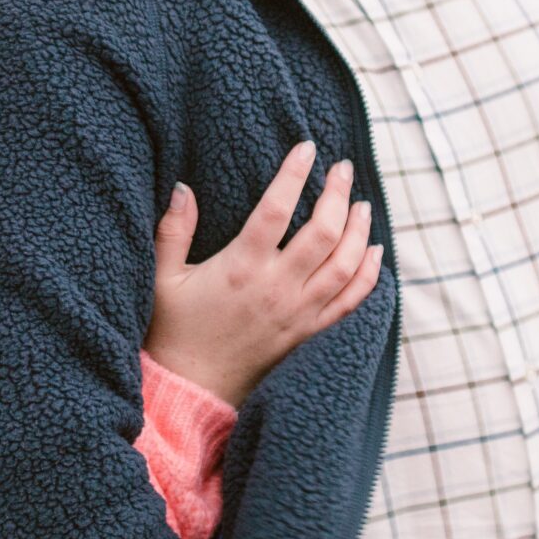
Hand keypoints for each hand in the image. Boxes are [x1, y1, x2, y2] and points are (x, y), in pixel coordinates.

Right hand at [144, 141, 384, 406]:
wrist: (191, 391)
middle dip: (339, 195)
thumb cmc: (173, 332)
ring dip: (360, 231)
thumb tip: (184, 187)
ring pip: (346, 266)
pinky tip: (376, 254)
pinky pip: (350, 302)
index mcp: (241, 268)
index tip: (307, 148)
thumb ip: (173, 230)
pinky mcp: (308, 334)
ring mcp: (298, 313)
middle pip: (324, 233)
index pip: (277, 209)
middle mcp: (277, 288)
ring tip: (363, 205)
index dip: (295, 174)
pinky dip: (369, 276)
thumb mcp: (163, 278)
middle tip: (343, 169)